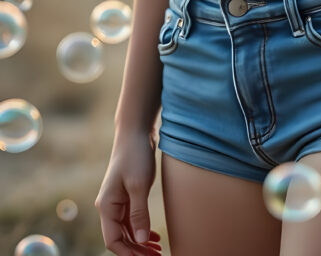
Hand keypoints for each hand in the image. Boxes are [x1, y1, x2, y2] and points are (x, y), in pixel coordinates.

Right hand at [95, 129, 162, 255]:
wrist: (135, 132)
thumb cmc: (135, 155)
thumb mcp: (138, 185)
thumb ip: (139, 214)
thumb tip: (139, 241)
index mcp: (106, 206)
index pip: (113, 240)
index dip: (128, 254)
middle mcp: (109, 206)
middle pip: (120, 238)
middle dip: (136, 251)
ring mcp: (118, 202)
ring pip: (127, 231)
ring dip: (140, 242)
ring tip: (158, 250)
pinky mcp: (127, 196)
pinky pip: (132, 220)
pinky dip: (141, 230)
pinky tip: (153, 237)